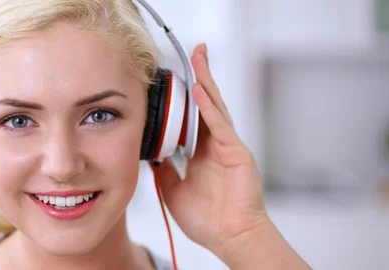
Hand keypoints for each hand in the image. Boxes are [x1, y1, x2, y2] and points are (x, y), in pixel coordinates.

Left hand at [156, 43, 267, 253]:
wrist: (229, 238)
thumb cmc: (208, 220)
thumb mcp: (174, 190)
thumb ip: (165, 169)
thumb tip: (151, 153)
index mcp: (202, 153)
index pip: (192, 117)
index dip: (185, 98)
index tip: (174, 81)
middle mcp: (216, 145)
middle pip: (207, 104)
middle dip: (200, 78)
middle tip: (194, 54)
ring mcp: (228, 147)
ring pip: (216, 107)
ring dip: (207, 82)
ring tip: (199, 58)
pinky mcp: (237, 153)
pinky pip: (221, 126)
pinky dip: (210, 108)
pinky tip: (200, 92)